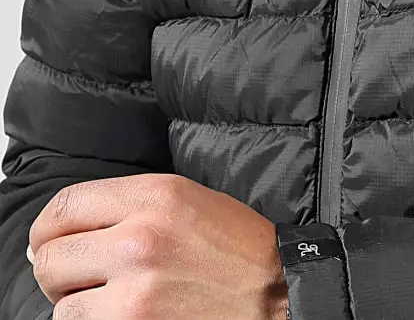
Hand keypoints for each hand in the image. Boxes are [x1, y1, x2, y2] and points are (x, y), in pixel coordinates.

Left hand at [27, 174, 288, 319]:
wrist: (277, 293)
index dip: (47, 228)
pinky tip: (124, 315)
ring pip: (61, 303)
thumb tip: (68, 230)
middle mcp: (140, 235)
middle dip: (59, 271)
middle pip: (51, 256)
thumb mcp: (189, 201)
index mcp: (156, 194)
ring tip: (113, 299)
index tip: (49, 241)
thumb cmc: (237, 249)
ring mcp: (135, 286)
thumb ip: (131, 207)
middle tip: (81, 277)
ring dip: (78, 304)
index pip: (66, 205)